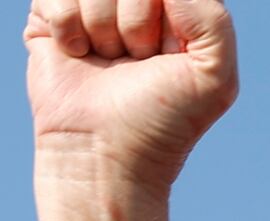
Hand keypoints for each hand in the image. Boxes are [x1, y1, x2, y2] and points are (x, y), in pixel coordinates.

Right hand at [25, 0, 237, 220]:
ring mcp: (93, 13)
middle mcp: (136, 10)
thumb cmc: (164, 120)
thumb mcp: (215, 76)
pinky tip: (78, 55)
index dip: (166, 13)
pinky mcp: (52, 21)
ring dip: (102, 30)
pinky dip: (68, 28)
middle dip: (135, 23)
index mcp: (179, 16)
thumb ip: (214, 20)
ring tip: (108, 62)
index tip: (167, 51)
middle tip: (136, 61)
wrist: (106, 154)